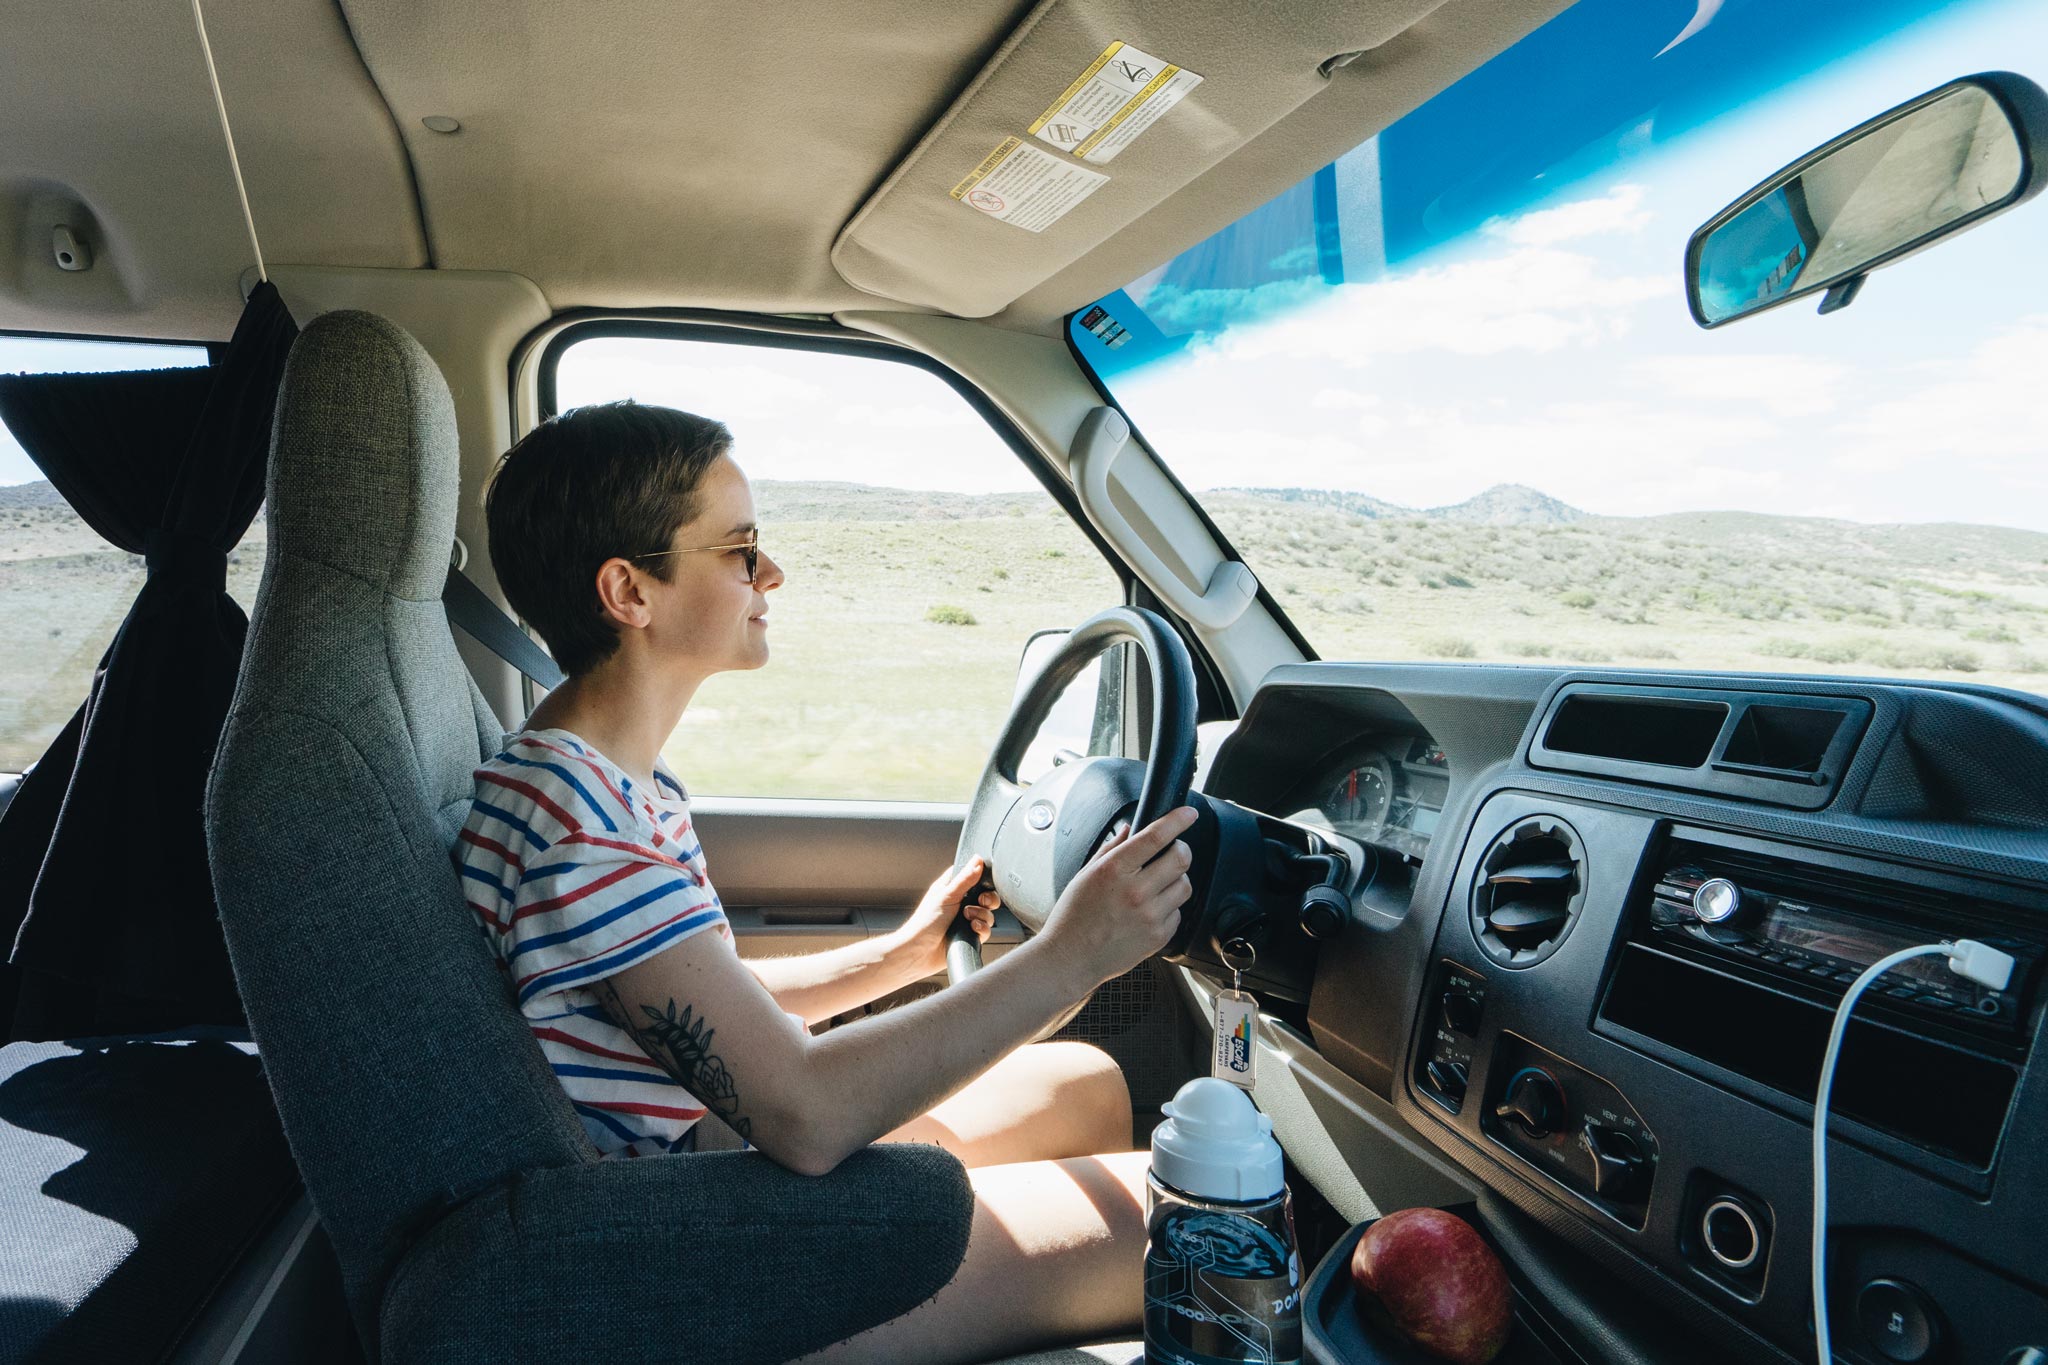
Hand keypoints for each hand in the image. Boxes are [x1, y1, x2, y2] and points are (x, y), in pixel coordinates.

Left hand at [897, 857, 999, 976]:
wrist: (920, 953)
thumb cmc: (925, 923)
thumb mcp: (947, 896)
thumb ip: (965, 879)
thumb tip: (978, 860)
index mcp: (951, 889)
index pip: (972, 876)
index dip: (981, 878)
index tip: (982, 882)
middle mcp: (960, 903)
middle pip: (986, 896)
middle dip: (987, 899)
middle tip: (981, 901)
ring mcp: (965, 920)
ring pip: (988, 913)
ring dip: (982, 915)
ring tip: (968, 919)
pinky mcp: (969, 935)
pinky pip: (986, 930)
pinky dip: (982, 929)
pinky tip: (972, 930)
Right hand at [1037, 806, 1197, 993]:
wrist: (1070, 959)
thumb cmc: (1073, 918)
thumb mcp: (1085, 875)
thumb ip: (1111, 849)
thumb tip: (1130, 830)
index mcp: (1114, 870)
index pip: (1156, 837)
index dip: (1177, 820)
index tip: (1188, 813)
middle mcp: (1135, 892)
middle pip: (1181, 859)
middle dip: (1181, 849)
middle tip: (1173, 851)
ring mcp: (1149, 916)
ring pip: (1185, 885)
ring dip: (1176, 879)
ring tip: (1156, 886)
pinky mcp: (1158, 936)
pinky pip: (1178, 912)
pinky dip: (1169, 907)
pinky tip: (1149, 911)